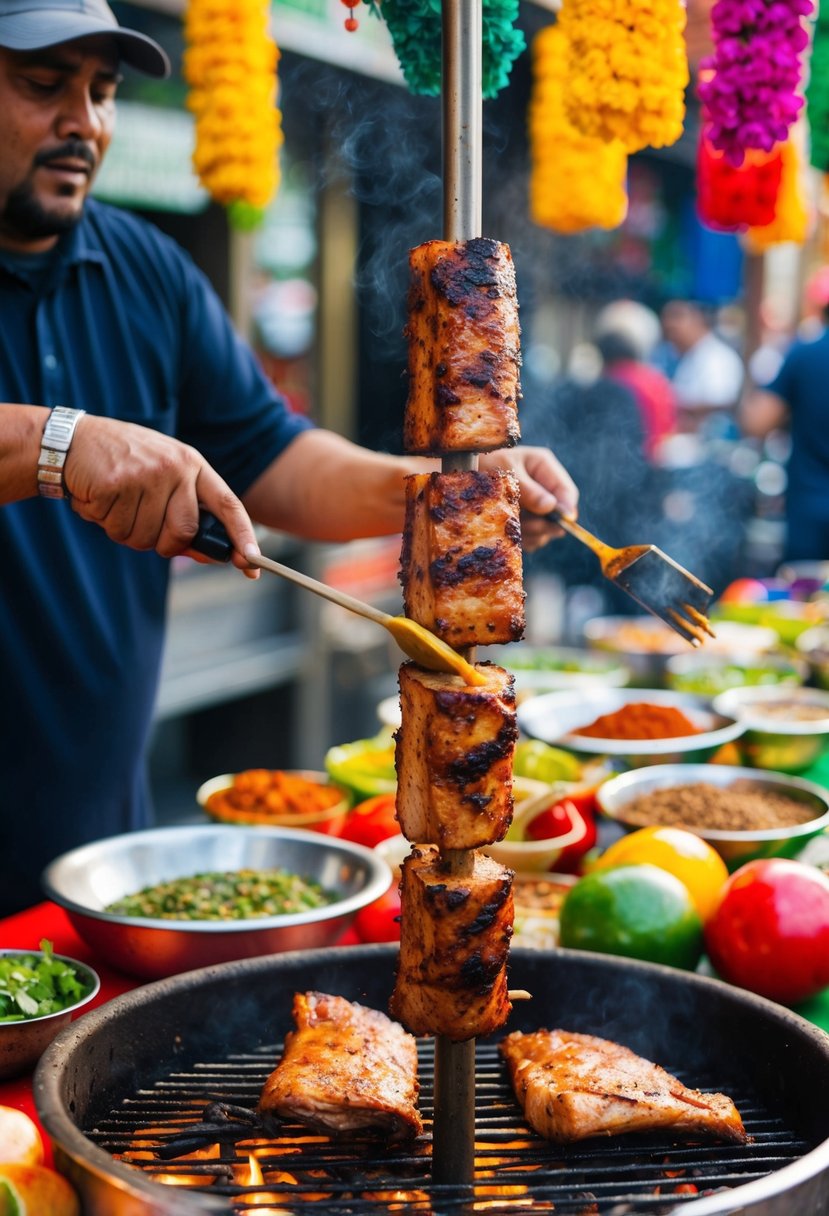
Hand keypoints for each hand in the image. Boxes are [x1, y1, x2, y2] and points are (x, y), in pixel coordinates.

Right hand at [64, 416, 260, 577]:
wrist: (72, 440)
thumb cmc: (124, 463)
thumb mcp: (163, 476)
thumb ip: (187, 511)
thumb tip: (211, 554)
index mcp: (192, 464)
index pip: (228, 503)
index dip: (242, 535)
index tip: (252, 562)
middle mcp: (174, 468)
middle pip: (183, 533)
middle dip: (163, 543)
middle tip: (141, 522)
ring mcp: (145, 475)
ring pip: (146, 538)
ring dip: (127, 531)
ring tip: (117, 503)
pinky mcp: (116, 485)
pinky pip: (117, 529)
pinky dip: (105, 522)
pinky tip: (100, 498)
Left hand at [480, 445, 578, 551]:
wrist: (463, 473)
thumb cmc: (485, 464)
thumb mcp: (507, 472)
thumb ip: (529, 490)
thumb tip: (551, 506)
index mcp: (544, 467)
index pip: (567, 492)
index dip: (567, 510)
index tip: (562, 523)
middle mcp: (544, 487)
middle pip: (559, 515)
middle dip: (544, 524)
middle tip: (526, 525)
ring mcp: (536, 505)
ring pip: (546, 530)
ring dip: (531, 533)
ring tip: (513, 524)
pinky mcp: (526, 520)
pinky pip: (533, 538)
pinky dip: (524, 539)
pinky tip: (510, 530)